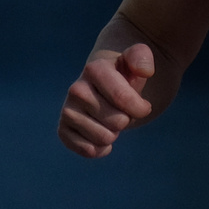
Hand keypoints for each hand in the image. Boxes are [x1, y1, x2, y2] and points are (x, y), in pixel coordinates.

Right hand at [58, 43, 154, 157]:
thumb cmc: (125, 75)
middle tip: (120, 108)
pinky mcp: (63, 129)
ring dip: (114, 133)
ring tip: (110, 118)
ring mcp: (68, 110)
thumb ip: (142, 58)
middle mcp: (76, 89)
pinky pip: (88, 150)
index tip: (142, 104)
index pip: (123, 100)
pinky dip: (100, 148)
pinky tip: (100, 134)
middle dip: (126, 119)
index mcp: (94, 69)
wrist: (105, 86)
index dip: (140, 108)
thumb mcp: (136, 61)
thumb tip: (145, 71)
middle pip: (117, 122)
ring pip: (104, 139)